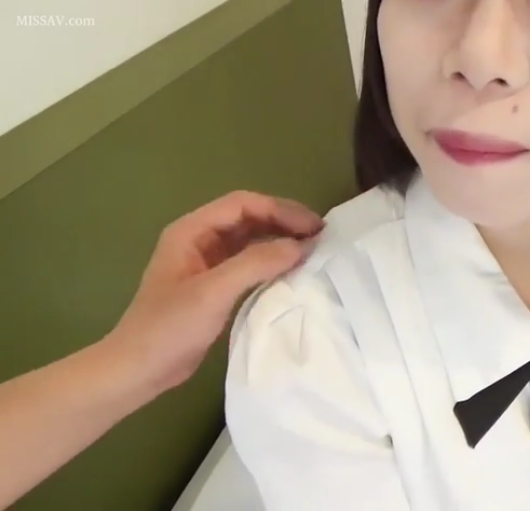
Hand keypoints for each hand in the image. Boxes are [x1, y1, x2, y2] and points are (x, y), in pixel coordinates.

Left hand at [107, 191, 323, 391]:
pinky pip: (247, 262)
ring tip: (311, 250)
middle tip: (320, 236)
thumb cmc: (170, 327)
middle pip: (248, 217)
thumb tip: (300, 246)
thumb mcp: (213, 292)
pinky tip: (290, 271)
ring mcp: (205, 262)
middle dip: (284, 222)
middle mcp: (198, 239)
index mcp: (191, 230)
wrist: (139, 368)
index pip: (242, 204)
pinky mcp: (212, 285)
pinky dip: (271, 261)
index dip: (280, 210)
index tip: (313, 227)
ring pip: (249, 239)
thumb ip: (256, 263)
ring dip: (279, 240)